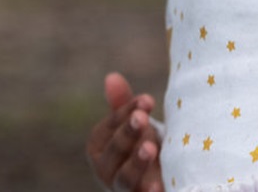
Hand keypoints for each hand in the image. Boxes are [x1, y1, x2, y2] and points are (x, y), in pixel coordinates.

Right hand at [87, 72, 163, 191]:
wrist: (153, 181)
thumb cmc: (141, 148)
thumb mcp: (134, 127)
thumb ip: (123, 106)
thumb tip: (112, 76)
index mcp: (98, 147)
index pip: (111, 125)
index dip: (127, 112)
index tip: (147, 100)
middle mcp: (105, 170)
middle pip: (115, 150)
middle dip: (128, 133)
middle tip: (142, 118)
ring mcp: (123, 189)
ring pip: (125, 177)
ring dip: (137, 162)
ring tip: (151, 148)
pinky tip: (160, 186)